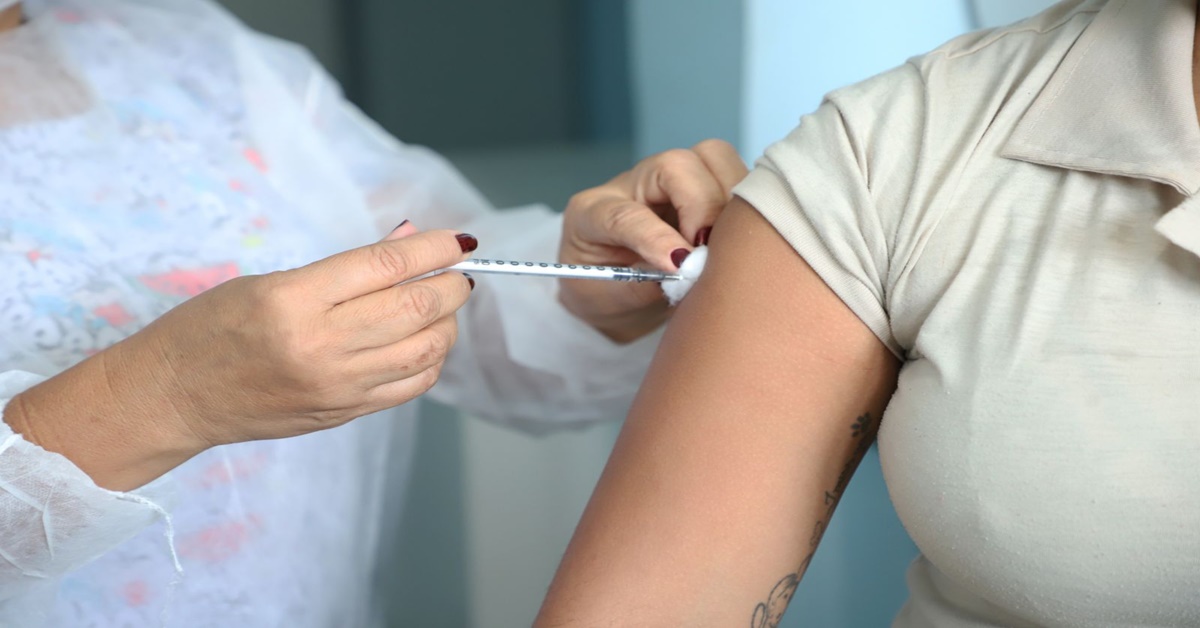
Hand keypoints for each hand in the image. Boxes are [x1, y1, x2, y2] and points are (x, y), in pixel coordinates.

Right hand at [4, 224, 475, 489]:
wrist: (174, 397)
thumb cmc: (209, 330)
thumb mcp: (266, 281)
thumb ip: (344, 267)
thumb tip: (407, 241)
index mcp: (294, 300)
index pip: (385, 265)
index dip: (432, 249)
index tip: (457, 240)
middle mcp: (321, 345)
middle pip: (415, 307)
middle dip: (451, 285)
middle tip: (458, 273)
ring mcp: (337, 385)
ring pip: (425, 349)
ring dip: (448, 322)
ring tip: (443, 304)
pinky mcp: (344, 412)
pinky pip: (411, 385)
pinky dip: (431, 359)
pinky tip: (425, 342)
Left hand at [558, 139, 747, 342]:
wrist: (612, 291)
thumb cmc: (605, 294)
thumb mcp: (611, 301)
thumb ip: (645, 285)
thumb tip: (689, 272)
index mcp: (593, 213)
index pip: (626, 214)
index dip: (656, 237)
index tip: (680, 263)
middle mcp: (634, 185)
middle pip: (676, 165)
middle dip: (702, 206)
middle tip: (708, 252)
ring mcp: (670, 180)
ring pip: (712, 158)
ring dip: (730, 198)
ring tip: (726, 243)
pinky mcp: (702, 185)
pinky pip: (734, 174)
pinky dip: (746, 202)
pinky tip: (740, 235)